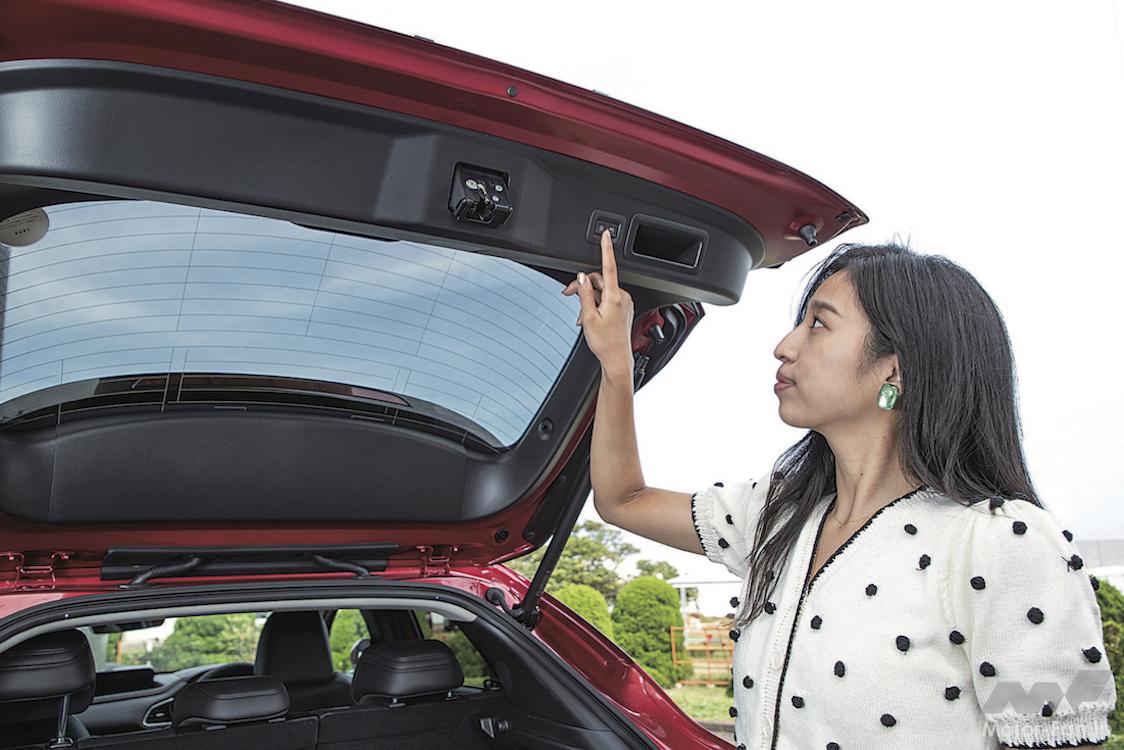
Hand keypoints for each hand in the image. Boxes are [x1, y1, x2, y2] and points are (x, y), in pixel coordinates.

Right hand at [561, 229, 633, 369]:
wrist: (616, 359)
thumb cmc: (604, 342)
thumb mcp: (589, 317)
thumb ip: (584, 294)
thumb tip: (581, 278)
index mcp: (615, 296)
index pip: (609, 266)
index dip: (606, 249)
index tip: (606, 235)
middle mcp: (622, 297)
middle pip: (599, 281)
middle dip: (584, 287)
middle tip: (569, 295)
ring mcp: (624, 304)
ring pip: (601, 292)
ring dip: (588, 300)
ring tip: (582, 317)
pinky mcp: (623, 310)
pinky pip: (607, 300)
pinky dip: (596, 306)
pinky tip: (589, 318)